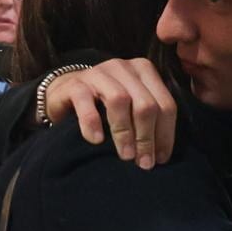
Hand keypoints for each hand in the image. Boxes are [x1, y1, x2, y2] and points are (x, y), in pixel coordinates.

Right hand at [44, 59, 176, 169]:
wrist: (65, 92)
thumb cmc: (105, 105)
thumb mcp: (132, 107)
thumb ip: (148, 121)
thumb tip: (161, 155)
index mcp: (144, 71)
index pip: (165, 104)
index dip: (166, 134)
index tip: (160, 159)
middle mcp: (123, 68)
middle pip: (146, 104)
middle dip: (147, 137)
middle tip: (143, 163)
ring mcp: (98, 73)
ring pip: (119, 100)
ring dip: (125, 132)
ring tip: (126, 155)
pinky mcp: (75, 84)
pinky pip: (85, 103)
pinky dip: (92, 123)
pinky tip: (97, 140)